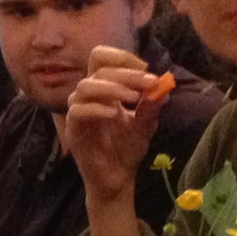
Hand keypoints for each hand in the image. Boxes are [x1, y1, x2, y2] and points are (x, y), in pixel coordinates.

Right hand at [62, 45, 174, 201]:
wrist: (118, 178)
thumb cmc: (127, 148)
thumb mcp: (145, 125)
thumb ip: (151, 106)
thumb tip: (163, 86)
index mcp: (104, 88)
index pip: (102, 58)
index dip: (122, 57)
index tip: (147, 69)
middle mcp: (89, 95)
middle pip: (99, 69)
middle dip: (127, 73)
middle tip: (150, 83)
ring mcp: (79, 111)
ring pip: (85, 86)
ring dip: (112, 87)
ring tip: (133, 98)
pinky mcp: (73, 128)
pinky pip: (78, 111)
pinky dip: (97, 108)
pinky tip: (115, 113)